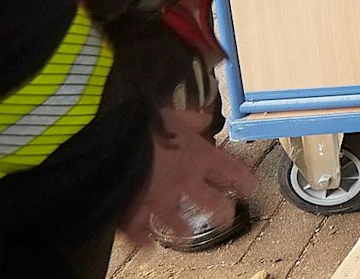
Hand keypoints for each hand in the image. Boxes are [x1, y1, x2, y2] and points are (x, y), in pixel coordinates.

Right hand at [117, 107, 256, 245]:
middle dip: (222, 214)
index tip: (249, 189)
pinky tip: (146, 246)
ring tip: (188, 235)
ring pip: (178, 224)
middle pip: (213, 205)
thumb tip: (201, 118)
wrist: (110, 138)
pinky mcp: (134, 213)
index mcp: (199, 156)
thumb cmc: (143, 122)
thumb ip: (191, 119)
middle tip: (226, 218)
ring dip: (184, 230)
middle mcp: (185, 182)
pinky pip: (140, 233)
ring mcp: (160, 201)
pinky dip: (143, 241)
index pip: (232, 172)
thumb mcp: (173, 112)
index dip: (243, 182)